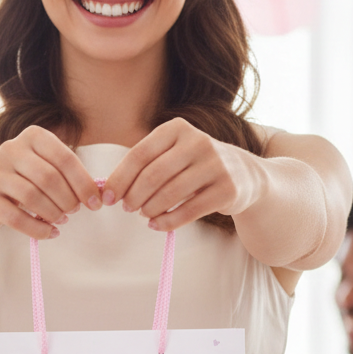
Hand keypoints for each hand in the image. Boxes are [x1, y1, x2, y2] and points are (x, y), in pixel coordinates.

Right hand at [0, 125, 99, 238]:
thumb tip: (98, 196)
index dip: (84, 183)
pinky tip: (50, 232)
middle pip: (48, 178)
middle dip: (68, 199)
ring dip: (53, 213)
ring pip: (32, 197)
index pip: (64, 158)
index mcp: (33, 136)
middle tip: (74, 210)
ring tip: (61, 219)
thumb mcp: (49, 166)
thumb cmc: (29, 177)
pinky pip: (16, 219)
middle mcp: (10, 149)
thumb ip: (71, 175)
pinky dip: (38, 229)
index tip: (95, 203)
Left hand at [103, 117, 264, 231]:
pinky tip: (157, 224)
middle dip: (133, 196)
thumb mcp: (173, 153)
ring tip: (143, 214)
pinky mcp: (227, 189)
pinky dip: (167, 221)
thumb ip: (144, 165)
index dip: (120, 178)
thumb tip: (107, 188)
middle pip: (153, 175)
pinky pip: (188, 211)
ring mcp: (216, 165)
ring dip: (149, 209)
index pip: (140, 154)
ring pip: (170, 194)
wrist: (245, 175)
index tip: (108, 197)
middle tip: (127, 208)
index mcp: (177, 129)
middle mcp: (199, 142)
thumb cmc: (196, 165)